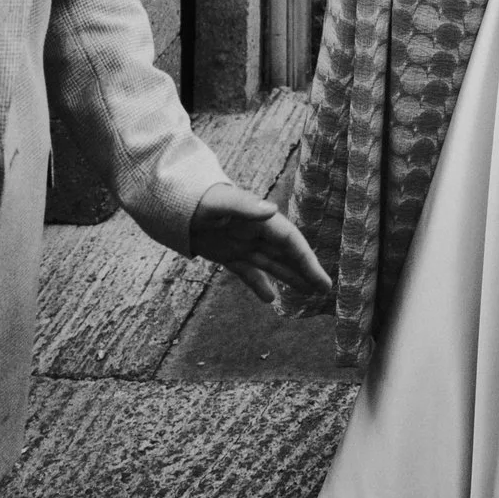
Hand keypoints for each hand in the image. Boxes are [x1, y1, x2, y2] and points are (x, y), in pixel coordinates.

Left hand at [187, 183, 332, 305]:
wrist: (173, 202)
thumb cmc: (198, 198)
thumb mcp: (221, 202)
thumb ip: (245, 206)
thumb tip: (272, 210)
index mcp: (260, 220)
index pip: (290, 242)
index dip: (308, 260)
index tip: (322, 279)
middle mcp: (255, 233)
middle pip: (286, 254)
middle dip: (306, 271)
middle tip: (325, 290)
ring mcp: (241, 244)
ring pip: (271, 264)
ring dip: (290, 277)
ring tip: (309, 294)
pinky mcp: (226, 254)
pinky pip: (247, 272)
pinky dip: (259, 285)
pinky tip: (271, 299)